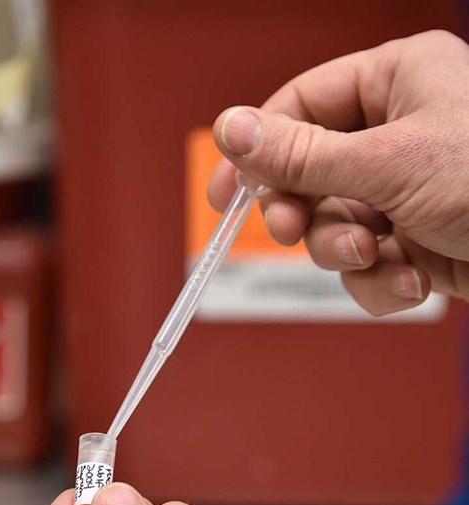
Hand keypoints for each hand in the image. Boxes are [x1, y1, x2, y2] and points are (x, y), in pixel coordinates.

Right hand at [209, 30, 468, 315]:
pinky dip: (382, 282)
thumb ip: (303, 155)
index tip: (224, 196)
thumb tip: (231, 131)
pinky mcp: (418, 243)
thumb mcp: (390, 162)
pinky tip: (414, 280)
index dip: (256, 151)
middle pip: (309, 176)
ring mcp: (407, 193)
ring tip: (379, 256)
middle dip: (308, 215)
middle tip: (294, 230)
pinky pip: (369, 266)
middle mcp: (399, 134)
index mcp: (396, 83)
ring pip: (335, 229)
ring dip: (347, 255)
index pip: (300, 107)